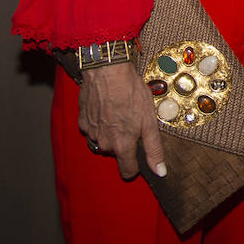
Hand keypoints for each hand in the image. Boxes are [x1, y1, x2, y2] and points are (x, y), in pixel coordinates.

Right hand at [77, 63, 166, 179]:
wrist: (108, 71)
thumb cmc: (130, 93)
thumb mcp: (149, 121)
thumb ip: (154, 149)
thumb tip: (160, 172)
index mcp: (122, 145)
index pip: (127, 171)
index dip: (135, 166)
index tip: (138, 158)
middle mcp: (104, 143)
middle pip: (116, 152)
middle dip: (124, 141)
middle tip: (131, 122)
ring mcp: (91, 132)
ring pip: (104, 140)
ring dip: (111, 131)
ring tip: (119, 112)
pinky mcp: (82, 120)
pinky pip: (93, 128)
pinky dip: (100, 121)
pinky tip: (107, 107)